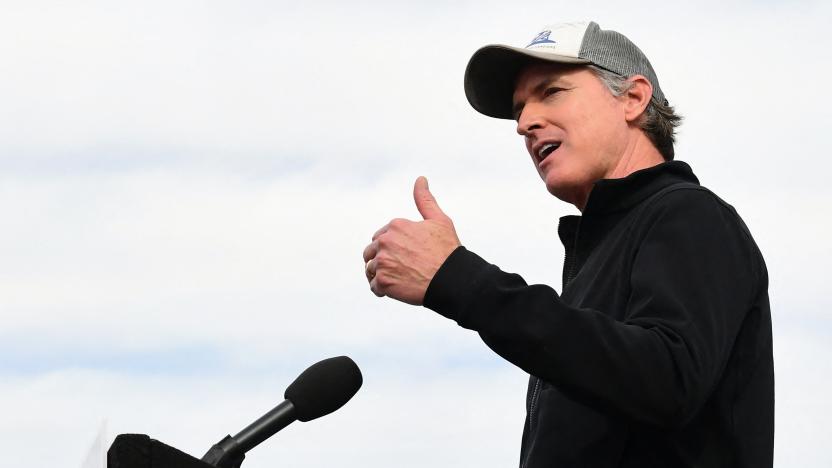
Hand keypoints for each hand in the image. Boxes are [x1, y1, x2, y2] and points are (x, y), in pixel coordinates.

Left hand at [363, 176, 460, 304]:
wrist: (452, 280)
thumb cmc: (448, 251)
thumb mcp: (439, 221)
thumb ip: (425, 200)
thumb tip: (420, 179)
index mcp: (396, 226)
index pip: (380, 237)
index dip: (392, 247)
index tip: (406, 256)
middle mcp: (385, 242)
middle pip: (371, 252)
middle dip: (382, 260)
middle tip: (401, 269)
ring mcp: (383, 262)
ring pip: (371, 269)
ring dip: (381, 275)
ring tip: (399, 279)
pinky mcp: (383, 281)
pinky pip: (374, 287)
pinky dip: (383, 290)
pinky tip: (398, 289)